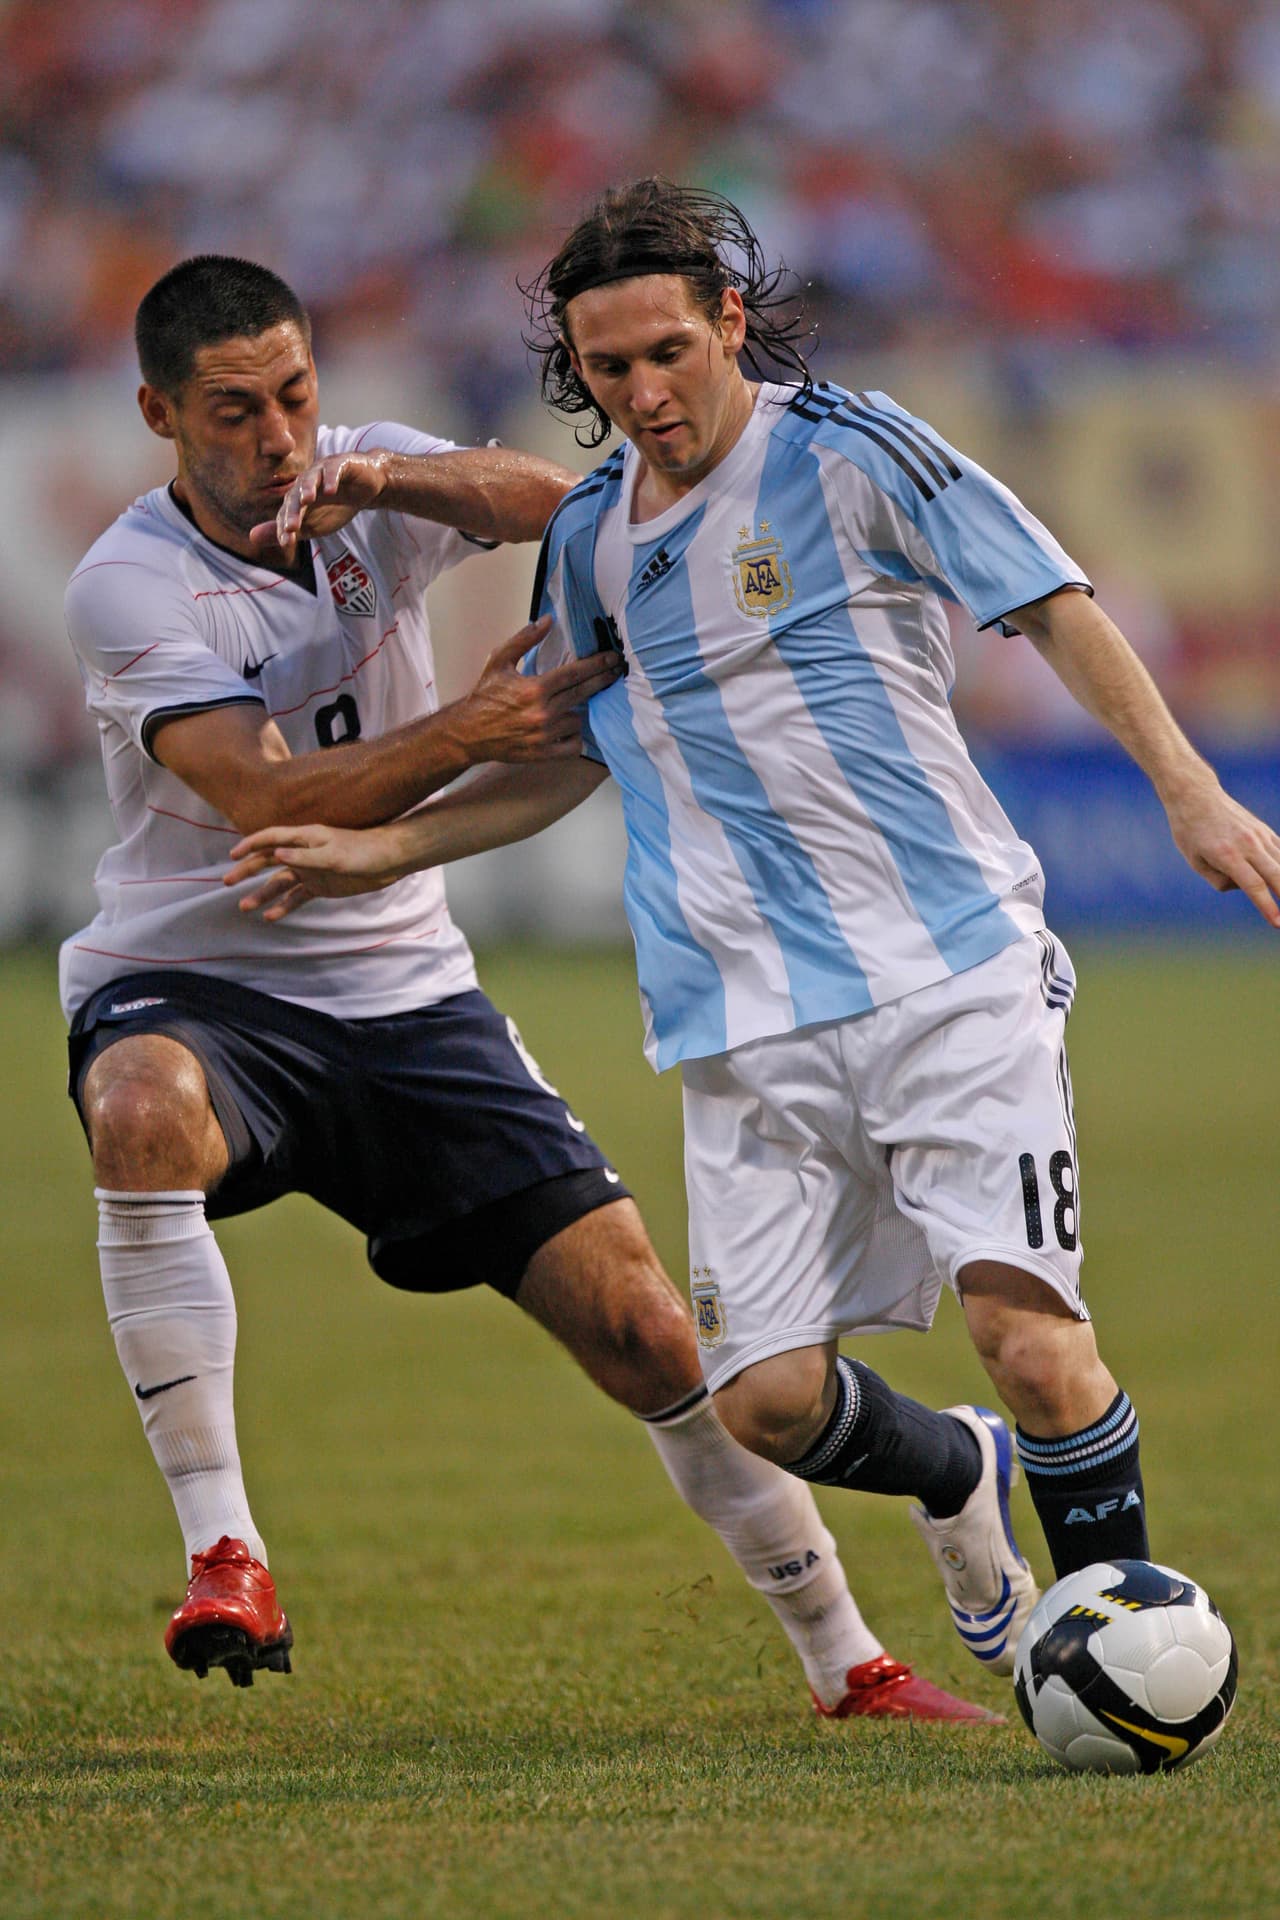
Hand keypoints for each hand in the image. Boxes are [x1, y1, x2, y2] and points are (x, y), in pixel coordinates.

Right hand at [226, 821, 403, 919]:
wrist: (388, 861)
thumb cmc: (362, 851)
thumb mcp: (333, 855)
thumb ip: (304, 856)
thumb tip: (275, 854)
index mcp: (304, 838)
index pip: (270, 838)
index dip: (250, 845)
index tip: (231, 855)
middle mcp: (302, 853)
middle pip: (267, 861)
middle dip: (247, 871)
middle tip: (227, 882)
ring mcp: (309, 870)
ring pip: (279, 883)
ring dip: (262, 893)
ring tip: (244, 907)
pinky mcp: (319, 886)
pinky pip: (296, 897)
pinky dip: (283, 906)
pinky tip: (270, 917)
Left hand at [249, 452, 390, 563]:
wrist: (367, 487)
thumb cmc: (338, 505)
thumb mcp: (312, 525)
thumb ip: (287, 530)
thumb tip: (251, 537)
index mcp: (297, 496)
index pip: (287, 512)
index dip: (285, 527)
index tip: (285, 542)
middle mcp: (306, 481)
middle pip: (296, 495)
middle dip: (294, 511)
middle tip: (291, 527)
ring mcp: (323, 471)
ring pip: (312, 477)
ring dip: (309, 487)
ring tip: (307, 499)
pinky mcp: (341, 463)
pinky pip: (334, 469)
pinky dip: (332, 478)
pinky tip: (331, 489)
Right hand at [446, 615, 621, 762]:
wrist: (468, 733)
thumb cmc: (484, 696)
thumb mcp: (499, 661)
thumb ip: (524, 639)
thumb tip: (547, 620)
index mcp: (534, 689)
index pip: (574, 674)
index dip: (597, 664)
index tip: (613, 658)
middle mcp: (542, 713)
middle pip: (583, 693)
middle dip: (603, 680)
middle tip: (616, 672)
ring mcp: (544, 735)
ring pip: (578, 720)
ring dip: (576, 712)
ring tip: (567, 706)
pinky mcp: (543, 753)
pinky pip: (574, 746)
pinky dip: (573, 737)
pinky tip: (567, 729)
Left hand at [1165, 776, 1279, 926]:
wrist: (1196, 795)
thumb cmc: (1190, 831)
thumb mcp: (1195, 861)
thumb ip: (1219, 880)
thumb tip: (1243, 887)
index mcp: (1227, 854)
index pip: (1254, 886)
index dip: (1267, 906)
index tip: (1277, 923)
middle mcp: (1248, 844)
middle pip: (1276, 875)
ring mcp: (1259, 835)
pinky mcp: (1264, 830)